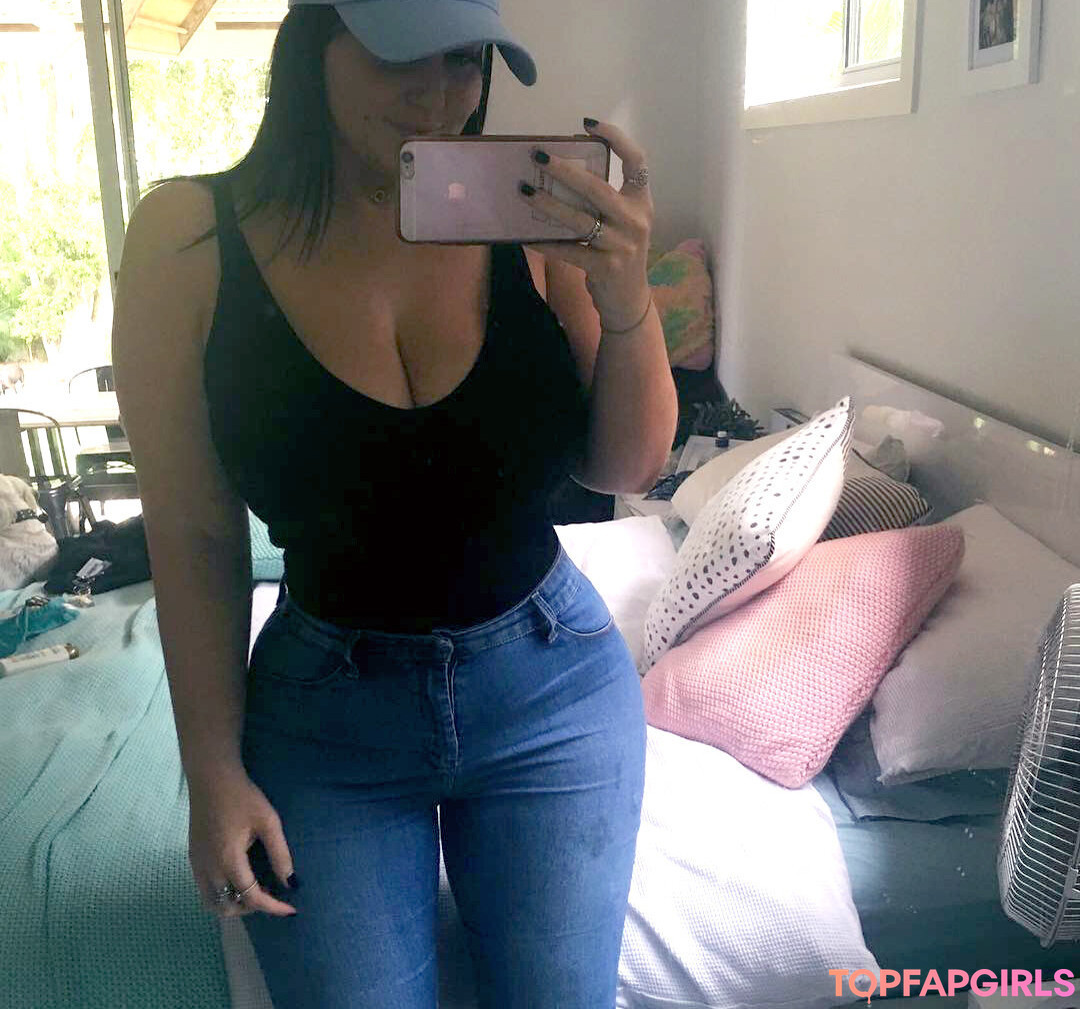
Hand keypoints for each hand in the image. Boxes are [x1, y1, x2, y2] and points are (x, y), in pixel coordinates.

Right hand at [188, 768, 297, 918]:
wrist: (211, 779)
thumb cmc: (243, 797)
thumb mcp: (268, 822)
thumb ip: (280, 854)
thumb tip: (290, 883)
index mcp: (228, 861)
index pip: (252, 897)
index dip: (273, 907)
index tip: (291, 910)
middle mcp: (208, 869)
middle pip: (228, 907)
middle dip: (252, 908)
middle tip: (272, 894)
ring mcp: (197, 865)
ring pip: (212, 904)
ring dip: (234, 905)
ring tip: (256, 890)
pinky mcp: (192, 859)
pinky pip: (205, 891)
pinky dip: (222, 895)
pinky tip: (238, 880)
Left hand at [521, 118, 654, 331]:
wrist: (629, 300)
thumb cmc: (619, 253)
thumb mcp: (623, 222)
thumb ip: (604, 199)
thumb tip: (561, 170)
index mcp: (642, 202)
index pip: (637, 160)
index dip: (615, 137)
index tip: (587, 124)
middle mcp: (636, 220)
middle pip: (598, 188)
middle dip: (565, 170)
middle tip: (538, 156)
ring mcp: (622, 245)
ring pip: (580, 219)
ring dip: (548, 204)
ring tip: (524, 190)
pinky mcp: (605, 268)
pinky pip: (569, 251)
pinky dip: (547, 243)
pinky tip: (527, 237)